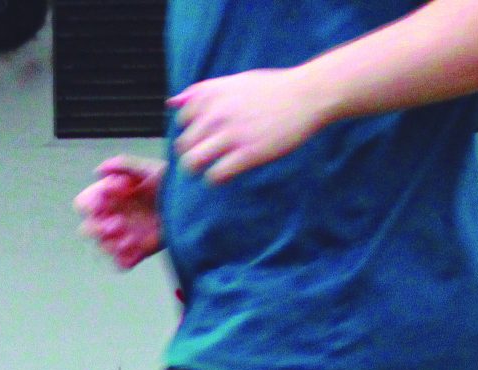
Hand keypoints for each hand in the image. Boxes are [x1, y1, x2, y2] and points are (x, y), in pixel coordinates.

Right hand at [74, 155, 166, 269]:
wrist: (192, 203)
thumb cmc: (168, 183)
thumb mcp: (148, 168)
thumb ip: (123, 164)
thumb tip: (98, 171)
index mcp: (108, 198)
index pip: (84, 204)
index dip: (89, 204)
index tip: (105, 200)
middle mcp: (112, 217)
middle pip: (87, 229)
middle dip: (97, 228)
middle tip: (117, 224)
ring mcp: (124, 236)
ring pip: (102, 247)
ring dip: (111, 243)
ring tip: (130, 237)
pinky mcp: (138, 251)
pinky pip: (121, 263)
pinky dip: (124, 259)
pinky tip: (136, 248)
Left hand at [170, 66, 331, 182]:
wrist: (306, 95)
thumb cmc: (272, 89)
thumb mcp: (234, 81)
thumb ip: (201, 92)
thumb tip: (171, 103)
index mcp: (211, 94)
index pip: (181, 120)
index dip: (190, 131)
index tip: (203, 136)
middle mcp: (215, 114)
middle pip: (183, 145)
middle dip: (190, 155)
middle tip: (205, 158)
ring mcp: (231, 134)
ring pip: (193, 163)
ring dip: (198, 171)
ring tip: (209, 170)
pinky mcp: (247, 153)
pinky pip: (216, 175)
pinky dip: (216, 179)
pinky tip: (225, 175)